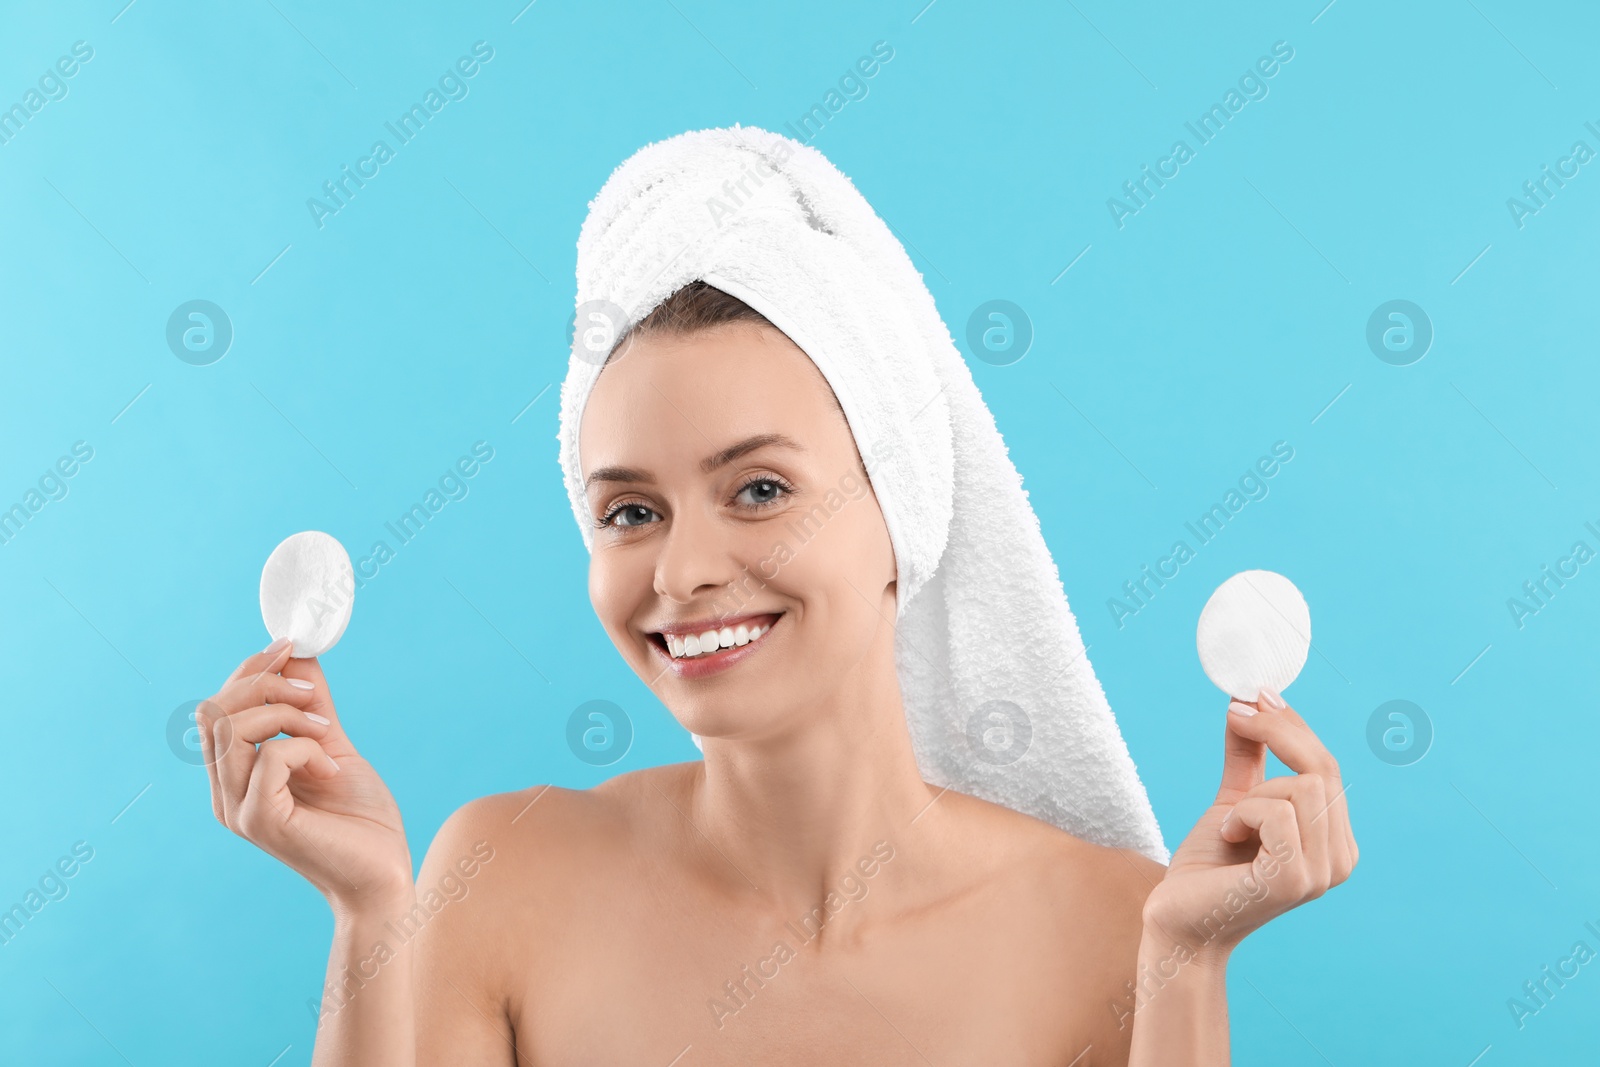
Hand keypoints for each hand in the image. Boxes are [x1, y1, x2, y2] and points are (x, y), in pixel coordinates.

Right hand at [198, 639, 412, 915]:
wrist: (383, 874)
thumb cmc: (359, 817)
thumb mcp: (332, 745)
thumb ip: (310, 704)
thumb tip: (296, 653)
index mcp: (233, 776)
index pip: (215, 708)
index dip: (250, 670)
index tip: (291, 649)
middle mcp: (224, 794)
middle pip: (213, 710)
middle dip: (266, 684)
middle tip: (314, 701)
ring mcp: (238, 810)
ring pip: (232, 728)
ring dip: (286, 715)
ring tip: (325, 735)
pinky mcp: (262, 822)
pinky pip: (269, 758)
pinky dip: (304, 748)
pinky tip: (330, 769)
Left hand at [1141, 689, 1357, 963]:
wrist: (1179, 919)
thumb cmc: (1208, 866)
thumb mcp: (1234, 800)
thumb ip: (1250, 756)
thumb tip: (1249, 699)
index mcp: (1335, 840)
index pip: (1327, 767)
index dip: (1291, 726)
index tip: (1252, 695)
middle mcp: (1341, 859)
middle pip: (1323, 769)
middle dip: (1275, 733)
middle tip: (1235, 716)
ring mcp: (1323, 874)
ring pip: (1302, 787)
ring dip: (1253, 794)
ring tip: (1233, 823)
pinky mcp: (1295, 880)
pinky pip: (1277, 813)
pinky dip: (1244, 814)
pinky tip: (1230, 838)